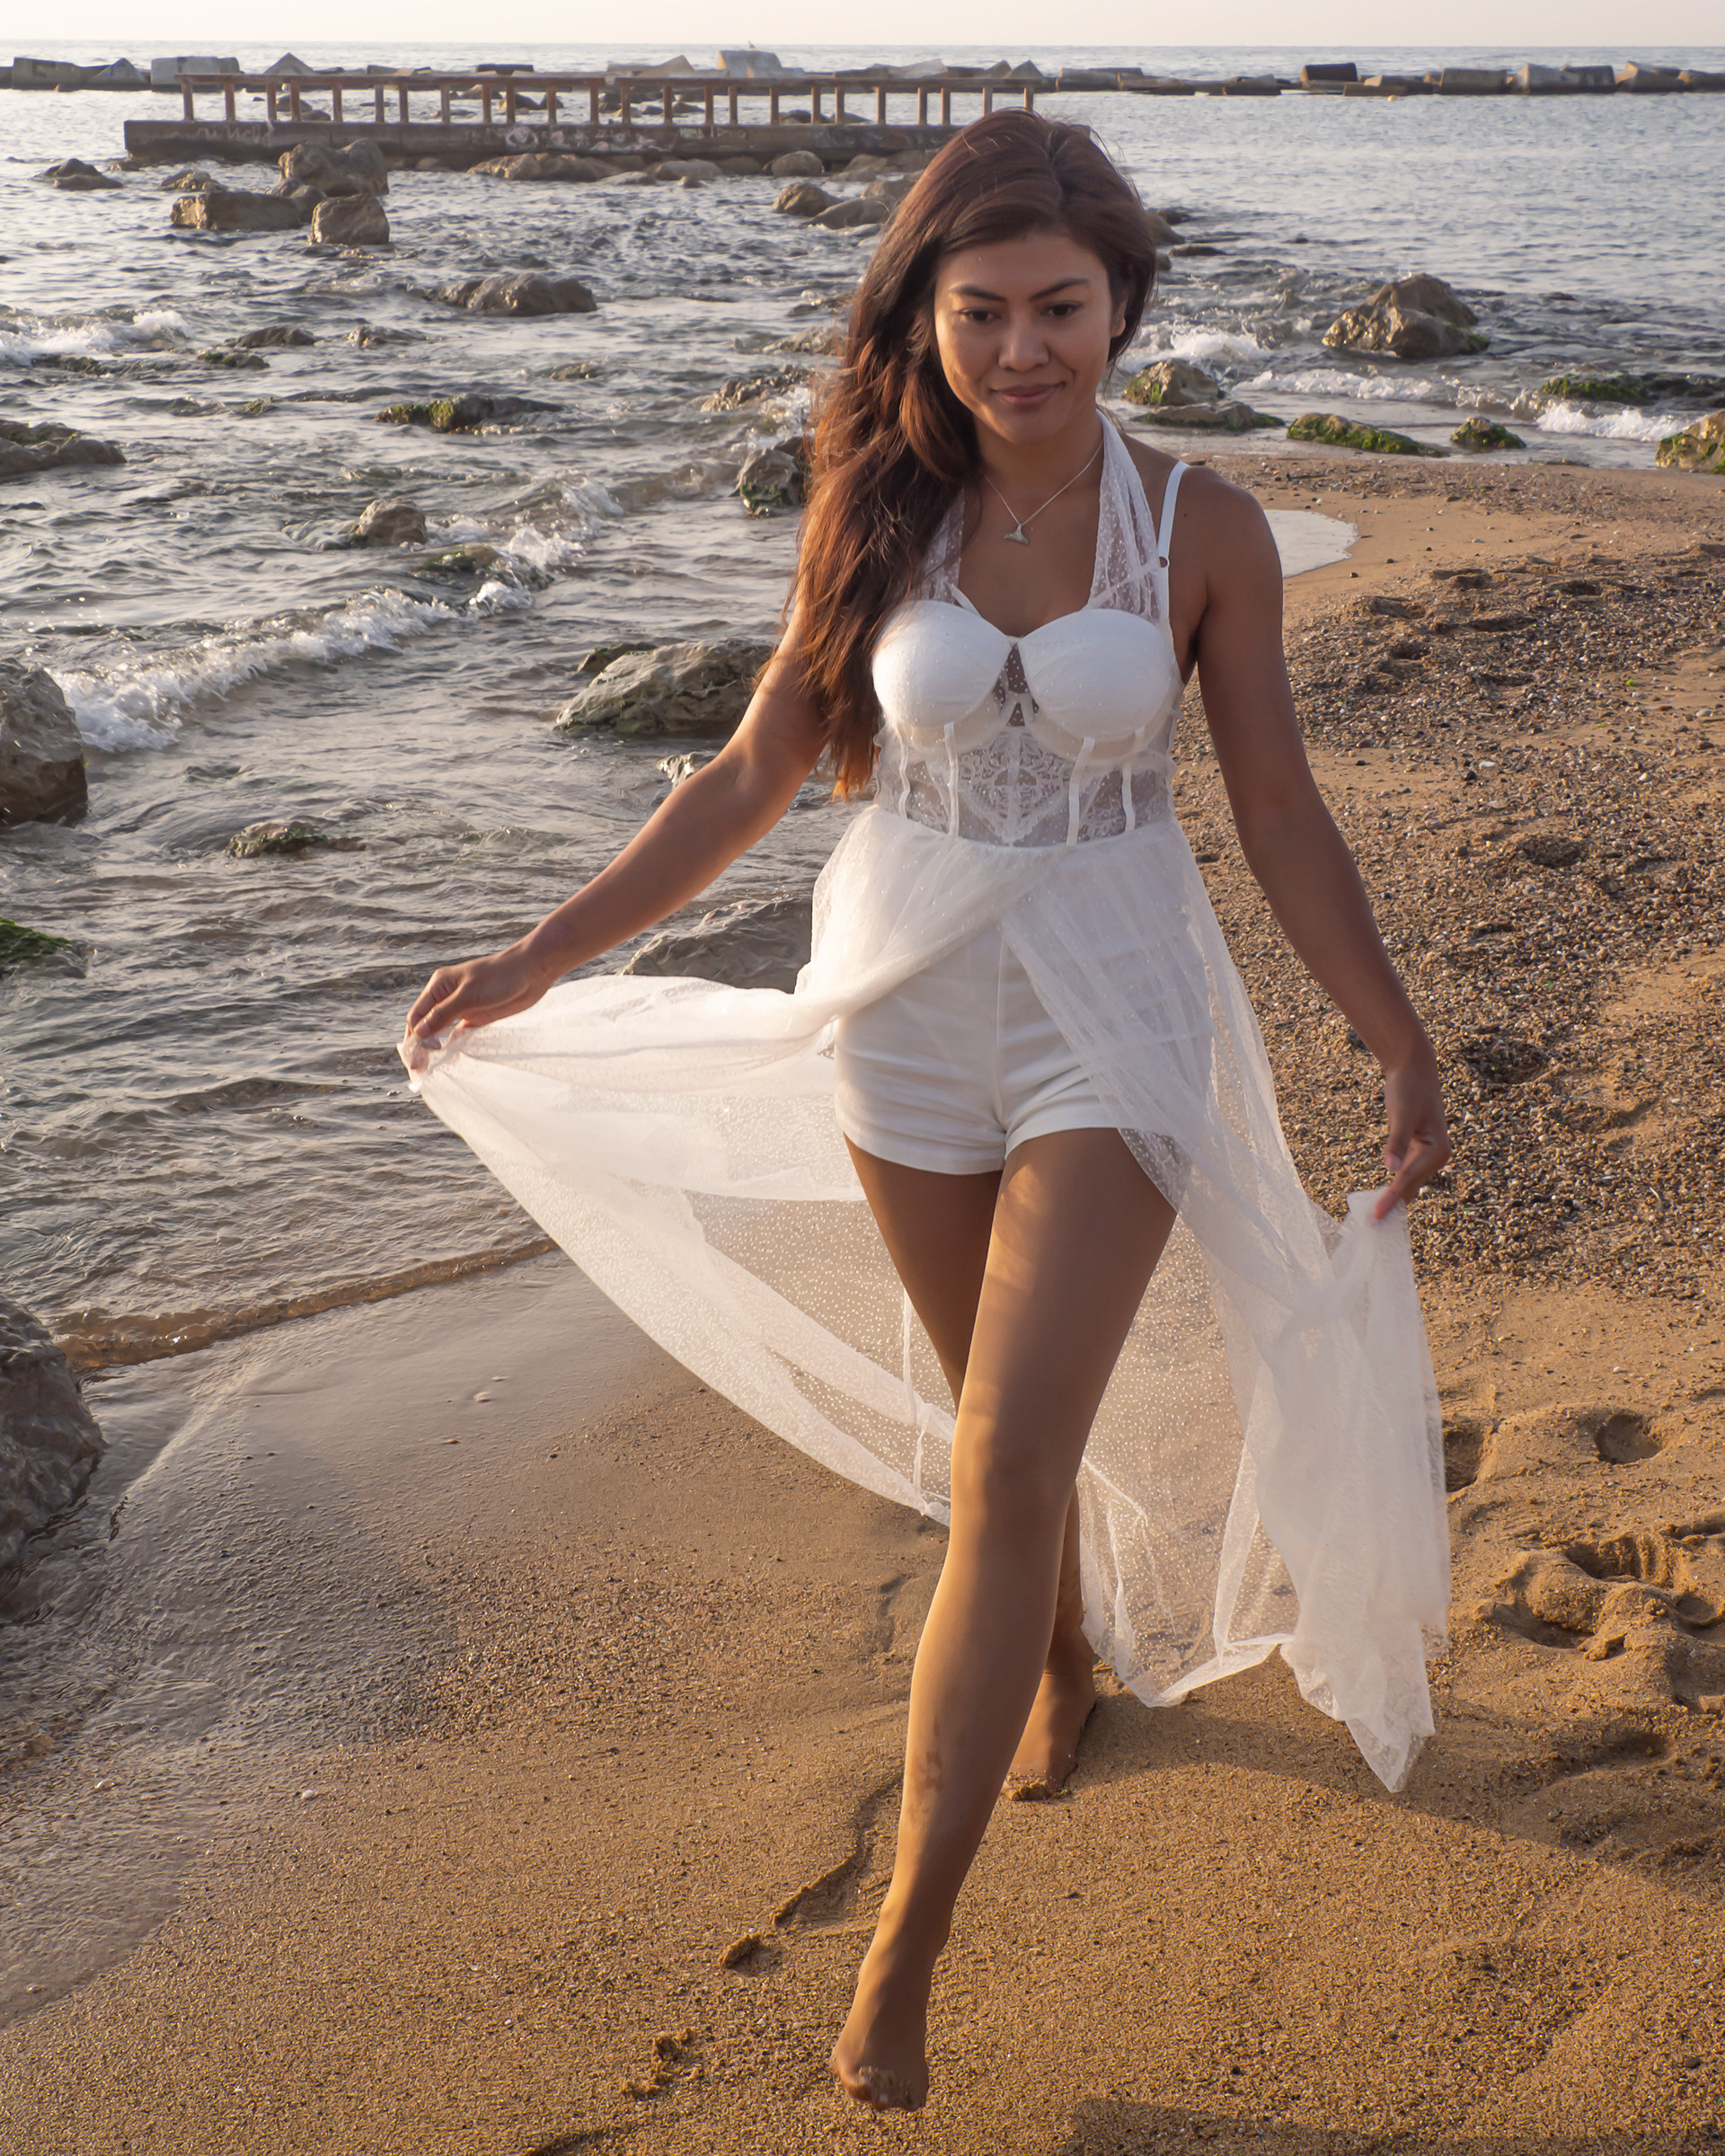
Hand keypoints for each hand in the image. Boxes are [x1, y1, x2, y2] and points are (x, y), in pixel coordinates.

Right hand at [404, 944, 555, 1059]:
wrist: (532, 971)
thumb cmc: (500, 976)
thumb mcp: (469, 995)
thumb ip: (443, 1014)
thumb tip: (419, 1033)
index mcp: (439, 986)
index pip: (418, 1015)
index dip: (413, 1037)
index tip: (414, 1059)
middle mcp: (447, 997)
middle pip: (427, 1025)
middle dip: (421, 1045)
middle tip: (419, 1069)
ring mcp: (462, 1008)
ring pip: (441, 1031)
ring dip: (435, 1048)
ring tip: (430, 1068)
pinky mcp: (477, 1017)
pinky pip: (459, 1034)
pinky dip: (452, 1045)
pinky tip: (449, 1059)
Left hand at [1375, 1059, 1450, 1219]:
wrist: (1413, 1069)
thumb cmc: (1409, 1089)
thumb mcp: (1401, 1115)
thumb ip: (1395, 1142)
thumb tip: (1390, 1169)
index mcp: (1438, 1150)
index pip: (1409, 1180)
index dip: (1391, 1199)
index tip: (1376, 1217)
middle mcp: (1436, 1156)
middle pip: (1411, 1186)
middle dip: (1393, 1205)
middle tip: (1373, 1227)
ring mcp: (1427, 1155)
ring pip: (1408, 1183)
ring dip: (1393, 1200)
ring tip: (1374, 1221)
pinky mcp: (1416, 1151)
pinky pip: (1404, 1174)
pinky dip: (1392, 1187)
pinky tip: (1380, 1200)